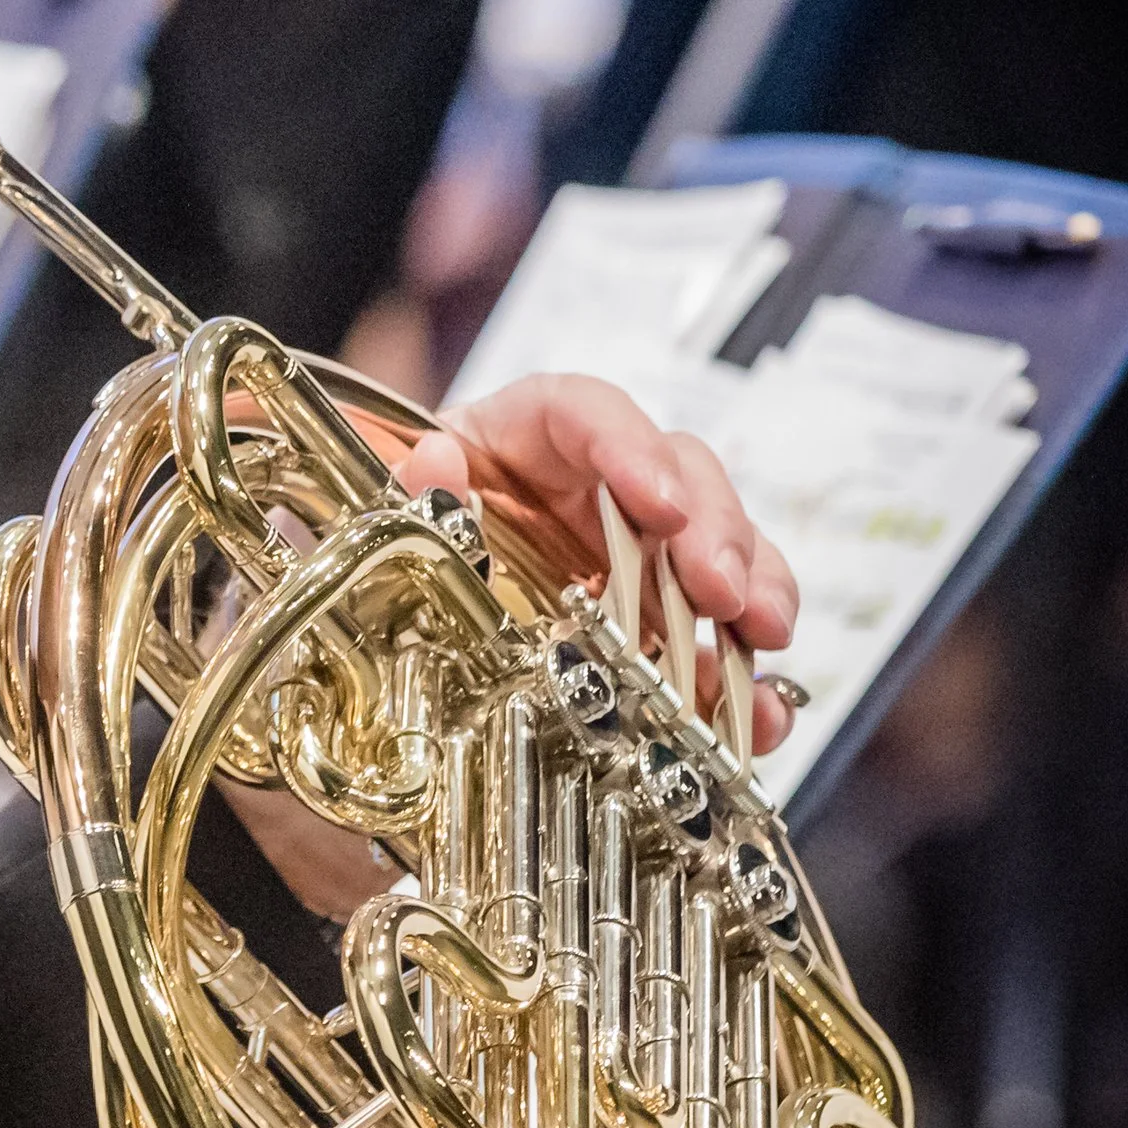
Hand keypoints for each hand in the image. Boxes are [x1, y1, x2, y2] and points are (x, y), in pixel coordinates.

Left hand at [404, 374, 799, 757]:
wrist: (364, 629)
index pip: (580, 413)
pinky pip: (711, 648)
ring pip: (714, 553)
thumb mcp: (371, 515)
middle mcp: (587, 492)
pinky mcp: (649, 632)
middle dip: (712, 530)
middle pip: (676, 478)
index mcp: (516, 443)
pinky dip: (741, 681)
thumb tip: (434, 464)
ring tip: (763, 636)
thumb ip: (396, 492)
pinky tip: (760, 714)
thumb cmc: (379, 549)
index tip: (657, 500)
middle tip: (724, 590)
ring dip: (750, 591)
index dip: (627, 445)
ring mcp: (628, 561)